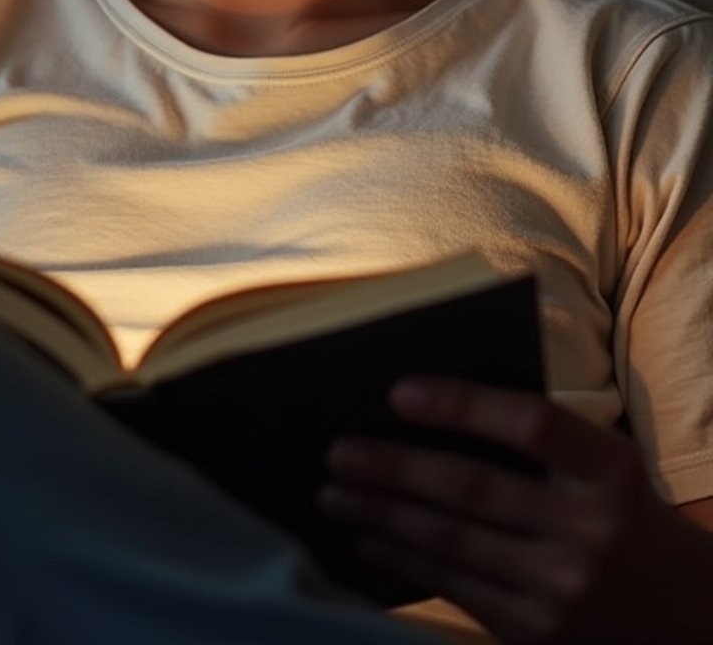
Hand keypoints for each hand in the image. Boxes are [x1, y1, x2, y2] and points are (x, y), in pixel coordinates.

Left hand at [320, 377, 712, 643]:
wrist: (689, 619)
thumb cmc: (626, 518)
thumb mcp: (605, 470)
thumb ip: (540, 444)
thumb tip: (430, 413)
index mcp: (609, 469)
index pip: (529, 423)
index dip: (461, 405)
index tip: (398, 392)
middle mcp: (590, 530)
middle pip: (473, 488)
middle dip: (394, 469)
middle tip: (337, 453)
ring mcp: (564, 589)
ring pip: (453, 542)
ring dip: (384, 516)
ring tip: (336, 494)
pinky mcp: (539, 634)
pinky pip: (458, 588)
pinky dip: (406, 560)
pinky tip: (372, 540)